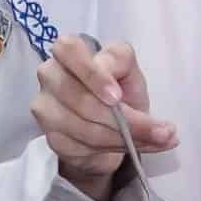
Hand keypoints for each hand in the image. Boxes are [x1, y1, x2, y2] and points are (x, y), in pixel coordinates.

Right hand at [31, 36, 176, 199]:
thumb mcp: (128, 70)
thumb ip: (123, 66)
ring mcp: (45, 108)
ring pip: (82, 127)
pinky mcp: (51, 137)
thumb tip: (120, 92)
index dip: (92, 75)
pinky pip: (82, 146)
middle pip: (78, 98)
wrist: (108, 125)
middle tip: (155, 129)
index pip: (68, 51)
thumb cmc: (118, 88)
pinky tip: (130, 146)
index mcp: (68, 51)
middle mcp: (50, 76)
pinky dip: (112, 148)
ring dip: (121, 136)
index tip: (117, 97)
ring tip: (153, 139)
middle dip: (119, 118)